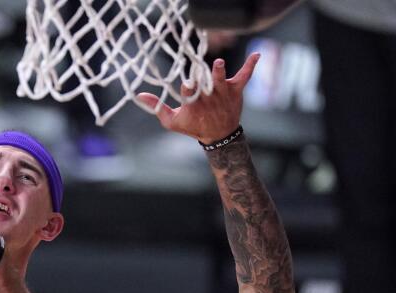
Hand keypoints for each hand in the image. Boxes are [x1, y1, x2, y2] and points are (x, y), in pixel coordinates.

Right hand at [137, 53, 259, 143]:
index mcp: (193, 105)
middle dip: (203, 79)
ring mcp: (223, 93)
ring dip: (219, 73)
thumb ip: (156, 107)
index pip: (189, 94)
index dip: (188, 89)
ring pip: (221, 81)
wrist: (220, 135)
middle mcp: (208, 98)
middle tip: (200, 70)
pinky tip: (256, 54)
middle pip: (204, 85)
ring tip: (218, 64)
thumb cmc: (193, 126)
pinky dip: (250, 65)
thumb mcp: (172, 121)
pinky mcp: (236, 89)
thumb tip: (139, 94)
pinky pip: (245, 75)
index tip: (187, 84)